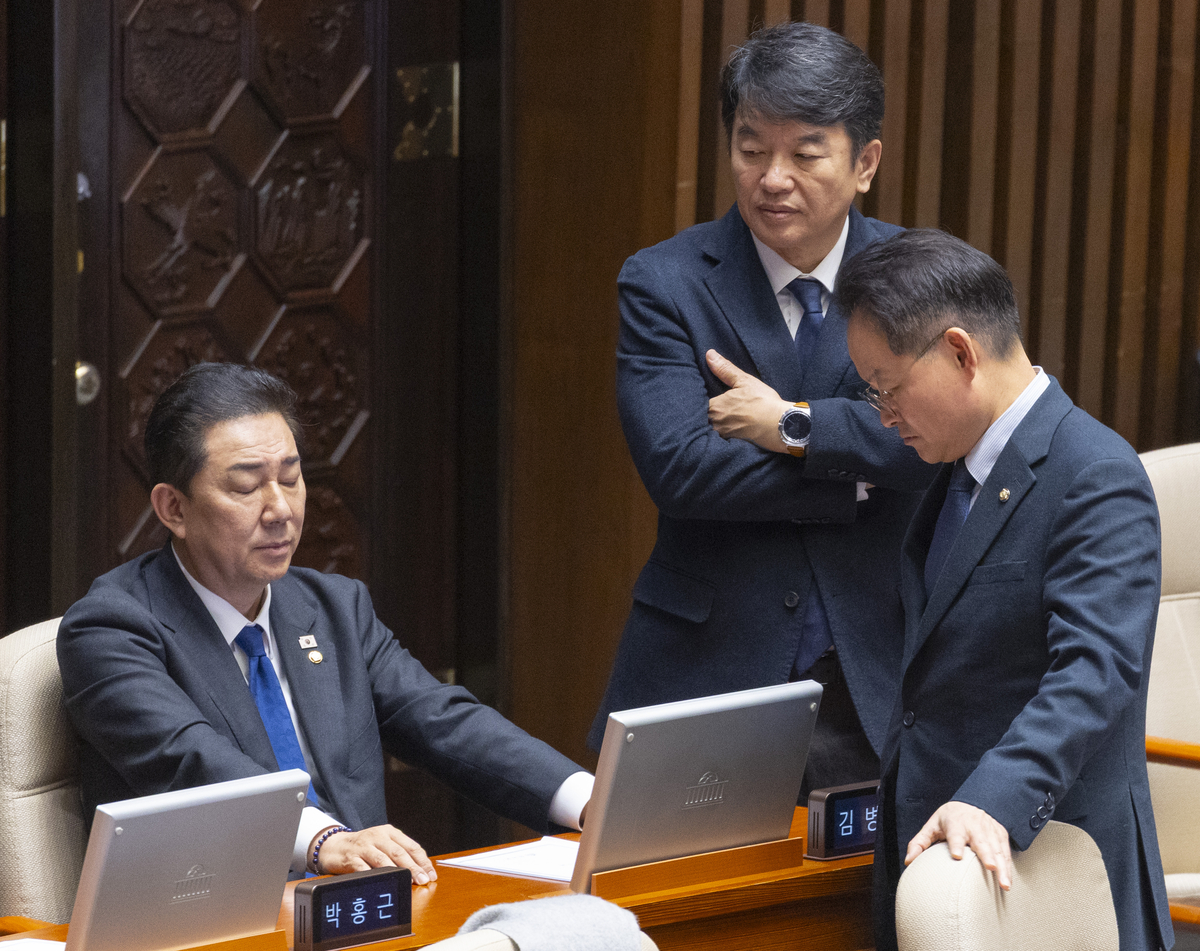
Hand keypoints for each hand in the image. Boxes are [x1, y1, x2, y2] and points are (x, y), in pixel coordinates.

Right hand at [312, 824, 437, 883]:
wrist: (334, 845)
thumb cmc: (363, 847)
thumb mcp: (382, 844)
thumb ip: (398, 853)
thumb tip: (420, 871)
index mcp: (389, 832)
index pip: (411, 846)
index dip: (423, 861)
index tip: (431, 874)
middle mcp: (377, 836)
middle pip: (399, 853)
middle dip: (413, 868)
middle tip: (423, 880)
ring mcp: (363, 846)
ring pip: (383, 859)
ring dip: (397, 873)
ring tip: (408, 883)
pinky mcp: (350, 857)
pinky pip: (363, 868)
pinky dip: (374, 876)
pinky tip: (382, 884)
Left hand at [705, 350, 792, 451]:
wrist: (780, 425)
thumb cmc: (763, 402)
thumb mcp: (744, 381)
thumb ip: (724, 369)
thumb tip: (709, 354)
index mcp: (714, 407)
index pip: (700, 403)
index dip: (704, 400)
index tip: (713, 399)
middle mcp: (715, 423)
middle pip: (705, 417)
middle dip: (709, 412)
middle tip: (722, 408)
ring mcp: (722, 435)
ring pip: (712, 428)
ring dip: (716, 423)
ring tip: (728, 418)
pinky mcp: (732, 444)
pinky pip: (721, 439)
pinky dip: (724, 433)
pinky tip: (734, 429)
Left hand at [905, 801, 1013, 889]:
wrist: (970, 804)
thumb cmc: (948, 819)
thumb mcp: (931, 826)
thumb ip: (919, 843)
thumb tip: (909, 861)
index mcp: (955, 822)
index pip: (955, 833)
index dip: (956, 843)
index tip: (957, 855)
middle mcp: (974, 825)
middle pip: (981, 841)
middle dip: (986, 854)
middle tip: (990, 868)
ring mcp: (989, 830)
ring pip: (996, 849)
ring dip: (1002, 866)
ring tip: (1004, 884)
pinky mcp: (1000, 835)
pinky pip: (1005, 852)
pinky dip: (1008, 866)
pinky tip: (1008, 880)